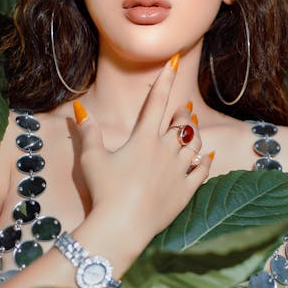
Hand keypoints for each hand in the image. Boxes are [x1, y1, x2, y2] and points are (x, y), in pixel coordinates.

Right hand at [74, 56, 212, 249]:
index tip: (174, 61)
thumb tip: (79, 109)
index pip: (156, 102)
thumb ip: (89, 132)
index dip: (165, 79)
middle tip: (182, 111)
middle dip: (182, 114)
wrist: (122, 226)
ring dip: (194, 134)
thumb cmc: (104, 192)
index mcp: (143, 139)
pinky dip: (206, 161)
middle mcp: (166, 151)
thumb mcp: (91, 159)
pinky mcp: (186, 191)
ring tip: (191, 130)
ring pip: (195, 145)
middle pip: (182, 124)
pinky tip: (208, 156)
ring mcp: (179, 171)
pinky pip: (203, 170)